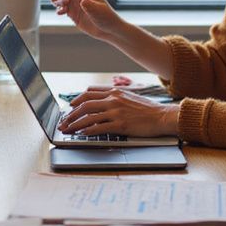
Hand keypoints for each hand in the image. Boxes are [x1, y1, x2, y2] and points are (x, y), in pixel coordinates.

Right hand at [46, 0, 123, 42]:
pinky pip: (60, 8)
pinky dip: (58, 9)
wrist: (107, 30)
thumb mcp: (99, 10)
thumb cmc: (107, 17)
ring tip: (63, 4)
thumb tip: (81, 1)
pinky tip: (61, 12)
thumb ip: (90, 4)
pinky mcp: (72, 13)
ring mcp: (74, 4)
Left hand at [59, 89, 176, 137]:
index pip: (89, 92)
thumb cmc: (148, 109)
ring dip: (74, 124)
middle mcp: (113, 99)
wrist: (162, 116)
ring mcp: (116, 112)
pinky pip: (98, 127)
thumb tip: (103, 102)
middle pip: (84, 104)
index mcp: (115, 91)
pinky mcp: (120, 125)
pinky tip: (81, 134)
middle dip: (70, 114)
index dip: (77, 99)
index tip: (70, 106)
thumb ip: (116, 97)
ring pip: (88, 116)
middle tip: (63, 121)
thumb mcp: (130, 97)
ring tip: (67, 130)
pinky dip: (87, 131)